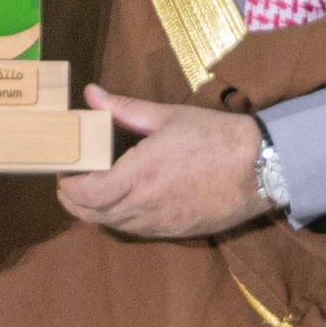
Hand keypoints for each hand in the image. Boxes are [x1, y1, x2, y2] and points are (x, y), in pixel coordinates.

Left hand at [55, 87, 272, 241]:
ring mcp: (162, 223)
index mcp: (141, 173)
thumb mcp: (168, 116)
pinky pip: (137, 231)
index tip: (64, 169)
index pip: (88, 194)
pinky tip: (123, 200)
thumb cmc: (215, 136)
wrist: (261, 167)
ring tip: (94, 188)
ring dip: (96, 211)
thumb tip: (91, 94)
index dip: (68, 187)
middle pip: (93, 216)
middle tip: (70, 180)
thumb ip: (124, 108)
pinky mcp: (176, 232)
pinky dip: (120, 219)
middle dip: (73, 201)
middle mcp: (147, 205)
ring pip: (113, 226)